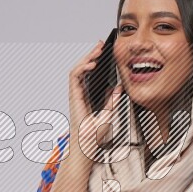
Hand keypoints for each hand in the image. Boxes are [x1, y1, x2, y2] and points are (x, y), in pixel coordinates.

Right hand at [68, 40, 123, 163]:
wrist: (87, 147)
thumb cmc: (95, 136)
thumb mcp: (109, 115)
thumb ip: (112, 101)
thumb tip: (118, 87)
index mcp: (87, 97)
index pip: (90, 75)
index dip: (95, 62)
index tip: (104, 52)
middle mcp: (80, 94)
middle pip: (83, 69)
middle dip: (91, 55)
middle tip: (101, 45)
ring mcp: (76, 95)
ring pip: (78, 70)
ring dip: (86, 58)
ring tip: (97, 50)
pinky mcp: (74, 97)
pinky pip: (74, 78)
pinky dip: (82, 68)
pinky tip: (92, 64)